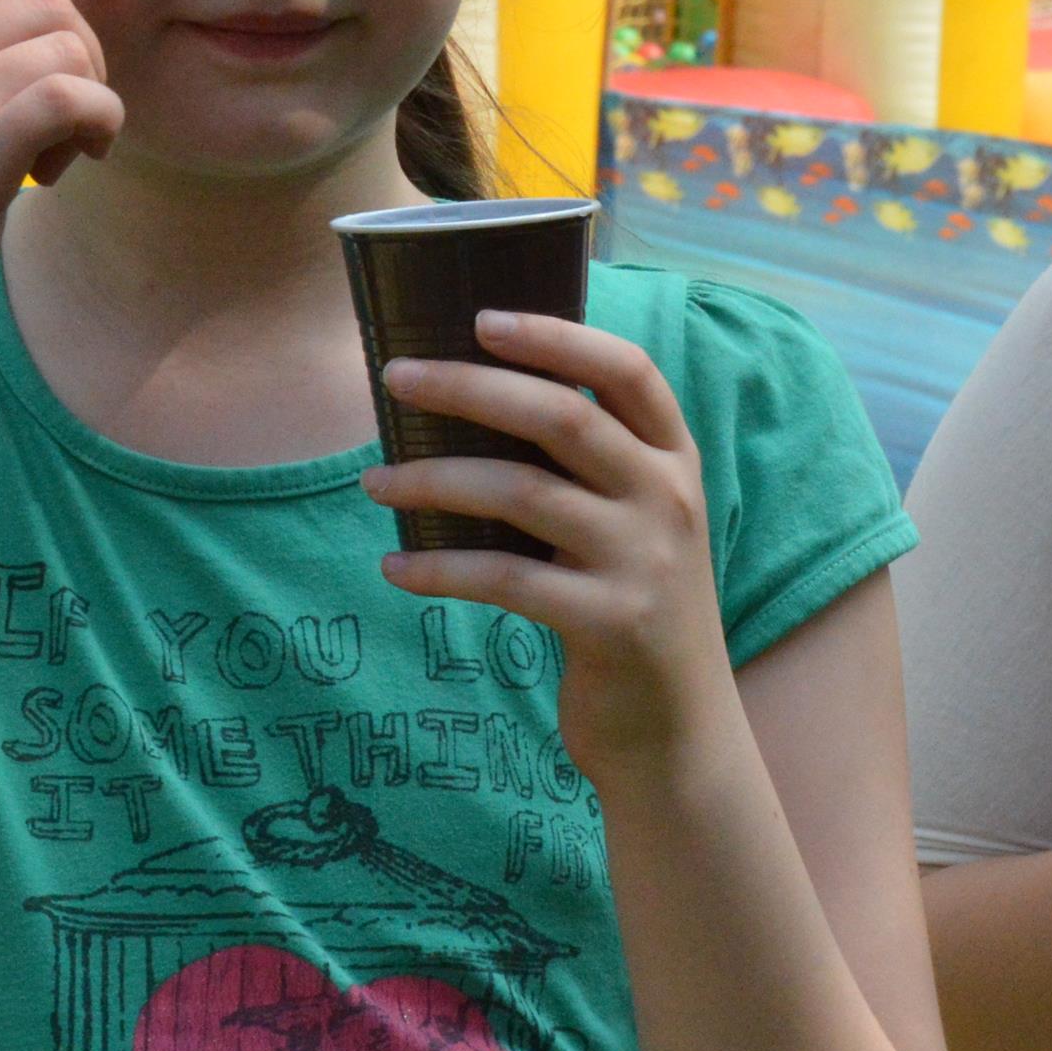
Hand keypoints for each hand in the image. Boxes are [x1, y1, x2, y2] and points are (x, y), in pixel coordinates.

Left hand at [365, 313, 734, 777]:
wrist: (677, 732)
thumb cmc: (631, 611)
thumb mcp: (633, 527)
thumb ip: (584, 470)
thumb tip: (469, 406)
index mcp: (674, 462)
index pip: (628, 373)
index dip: (557, 336)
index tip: (482, 318)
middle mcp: (667, 500)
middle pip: (562, 418)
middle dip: (471, 387)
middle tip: (397, 377)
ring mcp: (643, 561)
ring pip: (522, 493)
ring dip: (435, 480)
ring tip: (374, 481)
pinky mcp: (609, 622)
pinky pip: (506, 579)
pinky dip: (441, 571)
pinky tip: (394, 570)